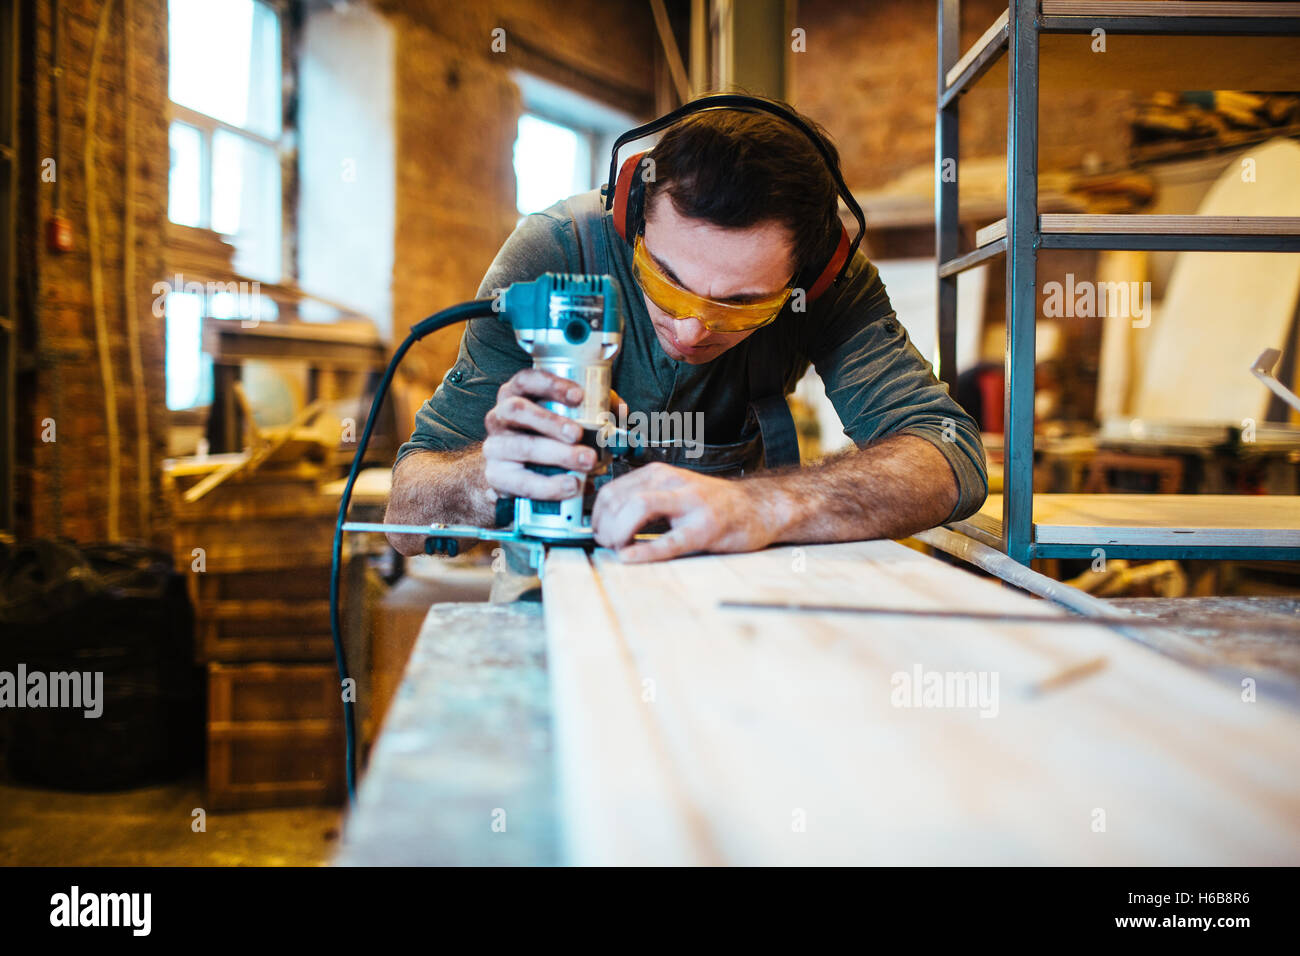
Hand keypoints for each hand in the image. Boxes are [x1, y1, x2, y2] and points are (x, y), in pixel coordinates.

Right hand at [482, 369, 595, 500]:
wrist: (514, 474)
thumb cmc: (544, 439)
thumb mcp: (564, 418)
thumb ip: (592, 409)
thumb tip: (619, 412)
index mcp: (516, 395)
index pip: (526, 380)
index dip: (550, 385)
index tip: (578, 396)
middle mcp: (500, 417)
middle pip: (517, 410)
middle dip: (551, 421)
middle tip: (580, 434)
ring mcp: (495, 447)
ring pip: (522, 446)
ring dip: (557, 454)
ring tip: (585, 462)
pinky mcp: (496, 476)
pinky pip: (521, 481)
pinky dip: (549, 485)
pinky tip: (570, 485)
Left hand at [591, 462, 778, 562]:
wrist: (758, 507)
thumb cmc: (713, 504)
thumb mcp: (673, 492)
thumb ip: (643, 500)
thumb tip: (605, 520)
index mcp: (659, 475)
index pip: (612, 490)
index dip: (597, 515)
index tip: (597, 532)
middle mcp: (672, 483)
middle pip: (619, 499)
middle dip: (603, 527)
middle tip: (606, 544)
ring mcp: (690, 505)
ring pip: (638, 509)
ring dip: (618, 534)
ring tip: (618, 549)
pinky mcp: (705, 530)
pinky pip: (670, 541)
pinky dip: (645, 551)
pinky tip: (630, 558)